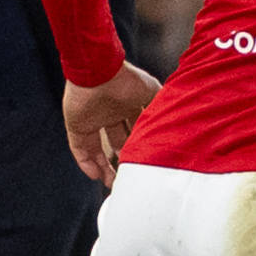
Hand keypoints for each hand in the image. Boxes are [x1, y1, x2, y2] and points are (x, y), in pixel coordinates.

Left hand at [64, 66, 162, 185]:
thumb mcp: (153, 91)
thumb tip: (179, 119)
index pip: (134, 131)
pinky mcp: (76, 125)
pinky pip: (79, 149)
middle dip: (124, 161)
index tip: (146, 162)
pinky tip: (95, 176)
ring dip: (104, 168)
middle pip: (118, 143)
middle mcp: (110, 114)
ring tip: (112, 184)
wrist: (100, 70)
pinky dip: (86, 163)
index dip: (140, 146)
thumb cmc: (127, 79)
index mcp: (128, 106)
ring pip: (97, 150)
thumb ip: (162, 105)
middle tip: (130, 177)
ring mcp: (92, 120)